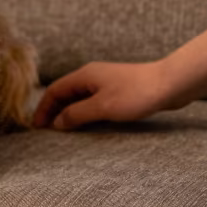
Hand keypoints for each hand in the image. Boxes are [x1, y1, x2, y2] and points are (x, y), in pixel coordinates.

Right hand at [33, 61, 173, 130]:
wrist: (169, 84)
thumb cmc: (136, 94)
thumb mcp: (102, 107)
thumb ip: (77, 114)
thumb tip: (57, 123)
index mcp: (84, 75)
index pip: (54, 90)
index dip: (43, 109)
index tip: (37, 127)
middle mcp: (91, 76)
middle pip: (64, 93)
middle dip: (53, 111)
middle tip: (46, 131)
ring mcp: (105, 82)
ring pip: (79, 97)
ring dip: (69, 112)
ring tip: (63, 131)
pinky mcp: (117, 90)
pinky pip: (92, 101)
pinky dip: (84, 112)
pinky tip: (87, 124)